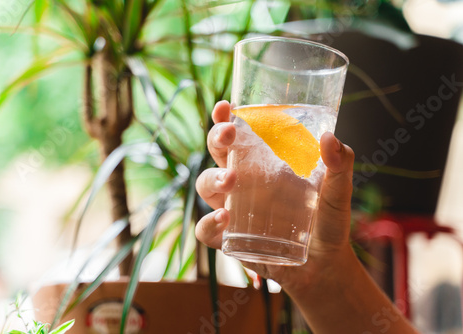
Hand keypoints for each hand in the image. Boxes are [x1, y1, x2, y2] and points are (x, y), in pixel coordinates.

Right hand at [195, 100, 355, 292]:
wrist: (324, 264)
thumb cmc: (328, 221)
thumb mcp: (338, 191)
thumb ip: (340, 165)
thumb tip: (330, 138)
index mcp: (263, 163)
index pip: (239, 134)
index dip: (226, 118)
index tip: (226, 106)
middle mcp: (243, 181)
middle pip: (217, 153)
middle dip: (216, 139)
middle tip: (228, 135)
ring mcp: (233, 208)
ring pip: (205, 186)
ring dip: (212, 179)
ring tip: (231, 180)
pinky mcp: (229, 238)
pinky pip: (206, 229)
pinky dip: (208, 223)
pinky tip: (224, 219)